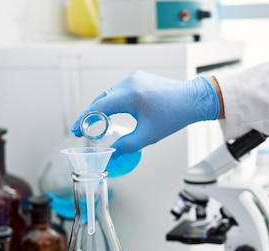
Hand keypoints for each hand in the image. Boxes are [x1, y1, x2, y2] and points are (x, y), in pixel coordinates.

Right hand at [71, 71, 219, 154]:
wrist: (192, 99)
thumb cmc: (173, 117)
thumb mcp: (148, 136)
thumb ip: (127, 146)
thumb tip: (110, 154)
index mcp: (131, 95)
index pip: (99, 107)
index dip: (84, 120)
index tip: (76, 130)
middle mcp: (129, 82)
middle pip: (101, 99)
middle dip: (90, 115)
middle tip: (81, 130)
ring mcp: (134, 77)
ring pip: (109, 94)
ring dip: (100, 109)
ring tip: (94, 125)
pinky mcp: (138, 78)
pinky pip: (118, 90)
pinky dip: (111, 102)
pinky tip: (109, 113)